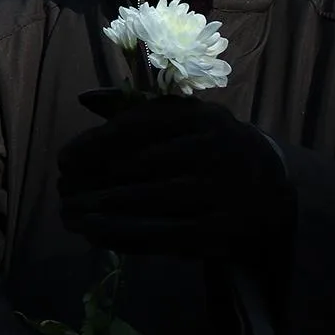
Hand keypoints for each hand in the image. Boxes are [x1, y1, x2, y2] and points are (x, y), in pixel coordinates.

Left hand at [57, 96, 291, 260]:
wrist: (273, 191)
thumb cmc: (211, 153)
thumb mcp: (186, 124)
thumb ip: (140, 114)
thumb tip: (85, 99)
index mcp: (201, 117)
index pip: (138, 127)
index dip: (95, 143)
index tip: (64, 159)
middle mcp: (214, 148)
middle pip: (138, 165)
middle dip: (92, 180)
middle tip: (62, 192)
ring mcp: (221, 190)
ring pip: (148, 199)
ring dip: (102, 209)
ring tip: (69, 215)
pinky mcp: (222, 229)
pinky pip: (163, 233)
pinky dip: (124, 234)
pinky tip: (95, 235)